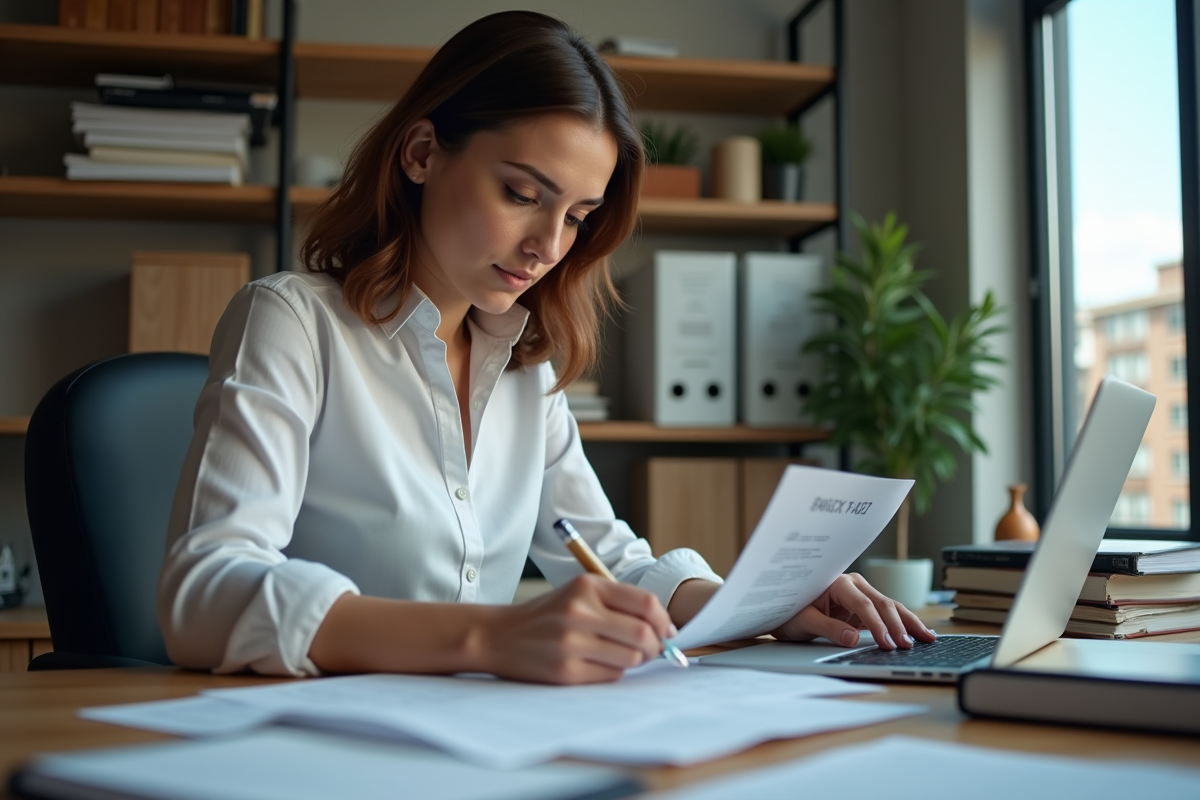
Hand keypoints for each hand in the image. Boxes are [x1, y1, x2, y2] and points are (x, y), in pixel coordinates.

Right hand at [479, 575, 677, 684]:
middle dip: (656, 646)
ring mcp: (571, 643)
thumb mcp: (579, 593)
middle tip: (653, 650)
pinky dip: (613, 672)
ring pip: (631, 658)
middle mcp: (579, 611)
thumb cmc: (548, 615)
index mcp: (587, 586)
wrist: (499, 635)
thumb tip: (665, 629)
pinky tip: (598, 664)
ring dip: (635, 660)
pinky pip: (611, 675)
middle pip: (644, 634)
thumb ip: (619, 603)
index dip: (664, 621)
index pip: (646, 604)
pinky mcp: (565, 671)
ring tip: (621, 655)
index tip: (668, 632)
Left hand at [771, 573, 936, 649]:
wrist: (784, 609)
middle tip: (908, 646)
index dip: (876, 624)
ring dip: (907, 623)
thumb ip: (829, 629)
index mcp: (837, 583)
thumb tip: (852, 639)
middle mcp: (853, 584)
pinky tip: (918, 634)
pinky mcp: (864, 606)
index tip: (887, 643)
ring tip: (927, 638)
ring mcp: (861, 594)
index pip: (863, 604)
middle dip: (898, 625)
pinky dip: (902, 625)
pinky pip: (886, 615)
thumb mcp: (804, 623)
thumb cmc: (790, 612)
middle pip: (882, 603)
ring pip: (890, 607)